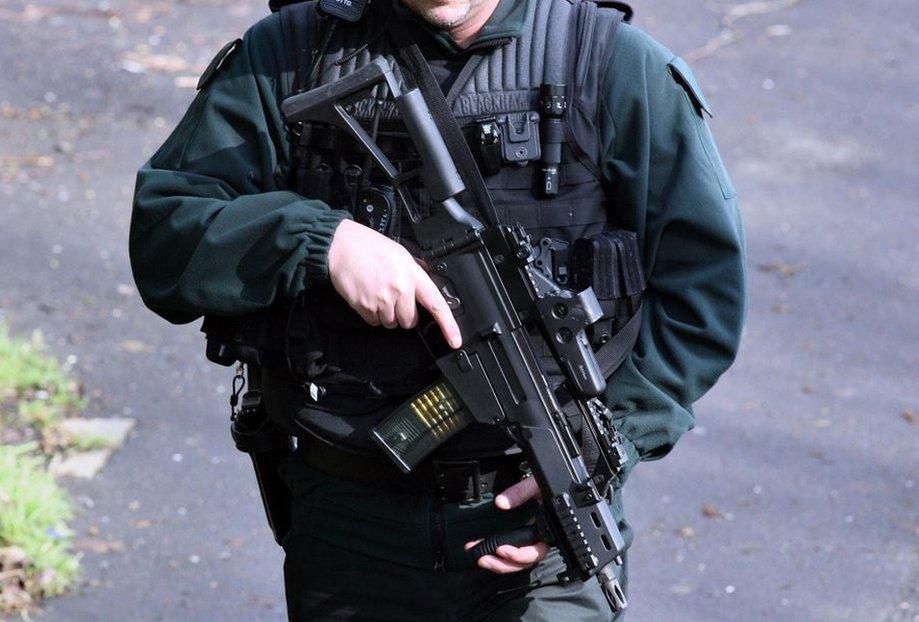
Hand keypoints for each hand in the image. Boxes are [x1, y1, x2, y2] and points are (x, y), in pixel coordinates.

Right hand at [327, 220, 461, 347]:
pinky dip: (371, 313)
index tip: (455, 340)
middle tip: (392, 295)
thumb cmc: (368, 247)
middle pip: (409, 321)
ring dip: (385, 313)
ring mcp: (382, 299)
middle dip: (403, 313)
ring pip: (391, 323)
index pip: (436, 304)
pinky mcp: (365, 306)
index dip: (448, 325)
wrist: (341, 245)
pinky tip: (367, 295)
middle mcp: (400, 288)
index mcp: (412, 274)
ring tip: (377, 292)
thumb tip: (424, 287)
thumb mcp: (400, 254)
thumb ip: (414, 273)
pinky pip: (374, 322)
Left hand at [464, 476, 549, 573]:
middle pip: (524, 562)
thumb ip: (520, 492)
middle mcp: (540, 539)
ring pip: (517, 562)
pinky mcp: (519, 539)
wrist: (548, 481)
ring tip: (480, 558)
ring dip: (498, 564)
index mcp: (548, 529)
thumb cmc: (546, 484)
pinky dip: (497, 556)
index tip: (502, 549)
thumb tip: (501, 503)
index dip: (519, 555)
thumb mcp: (536, 484)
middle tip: (483, 559)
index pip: (536, 552)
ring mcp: (529, 541)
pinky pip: (510, 554)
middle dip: (503, 564)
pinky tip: (483, 552)